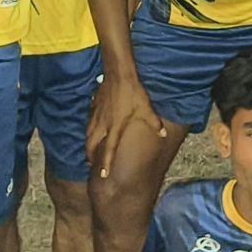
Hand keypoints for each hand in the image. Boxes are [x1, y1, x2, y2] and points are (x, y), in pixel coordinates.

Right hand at [86, 67, 167, 191]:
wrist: (118, 74)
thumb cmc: (133, 92)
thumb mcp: (146, 108)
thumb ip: (153, 122)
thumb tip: (162, 134)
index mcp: (115, 128)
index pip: (108, 150)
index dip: (105, 164)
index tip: (102, 176)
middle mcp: (103, 125)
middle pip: (92, 146)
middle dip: (91, 157)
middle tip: (92, 165)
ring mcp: (96, 116)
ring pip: (88, 136)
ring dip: (89, 146)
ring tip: (90, 153)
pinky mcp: (94, 108)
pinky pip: (89, 125)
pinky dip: (89, 132)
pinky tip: (92, 133)